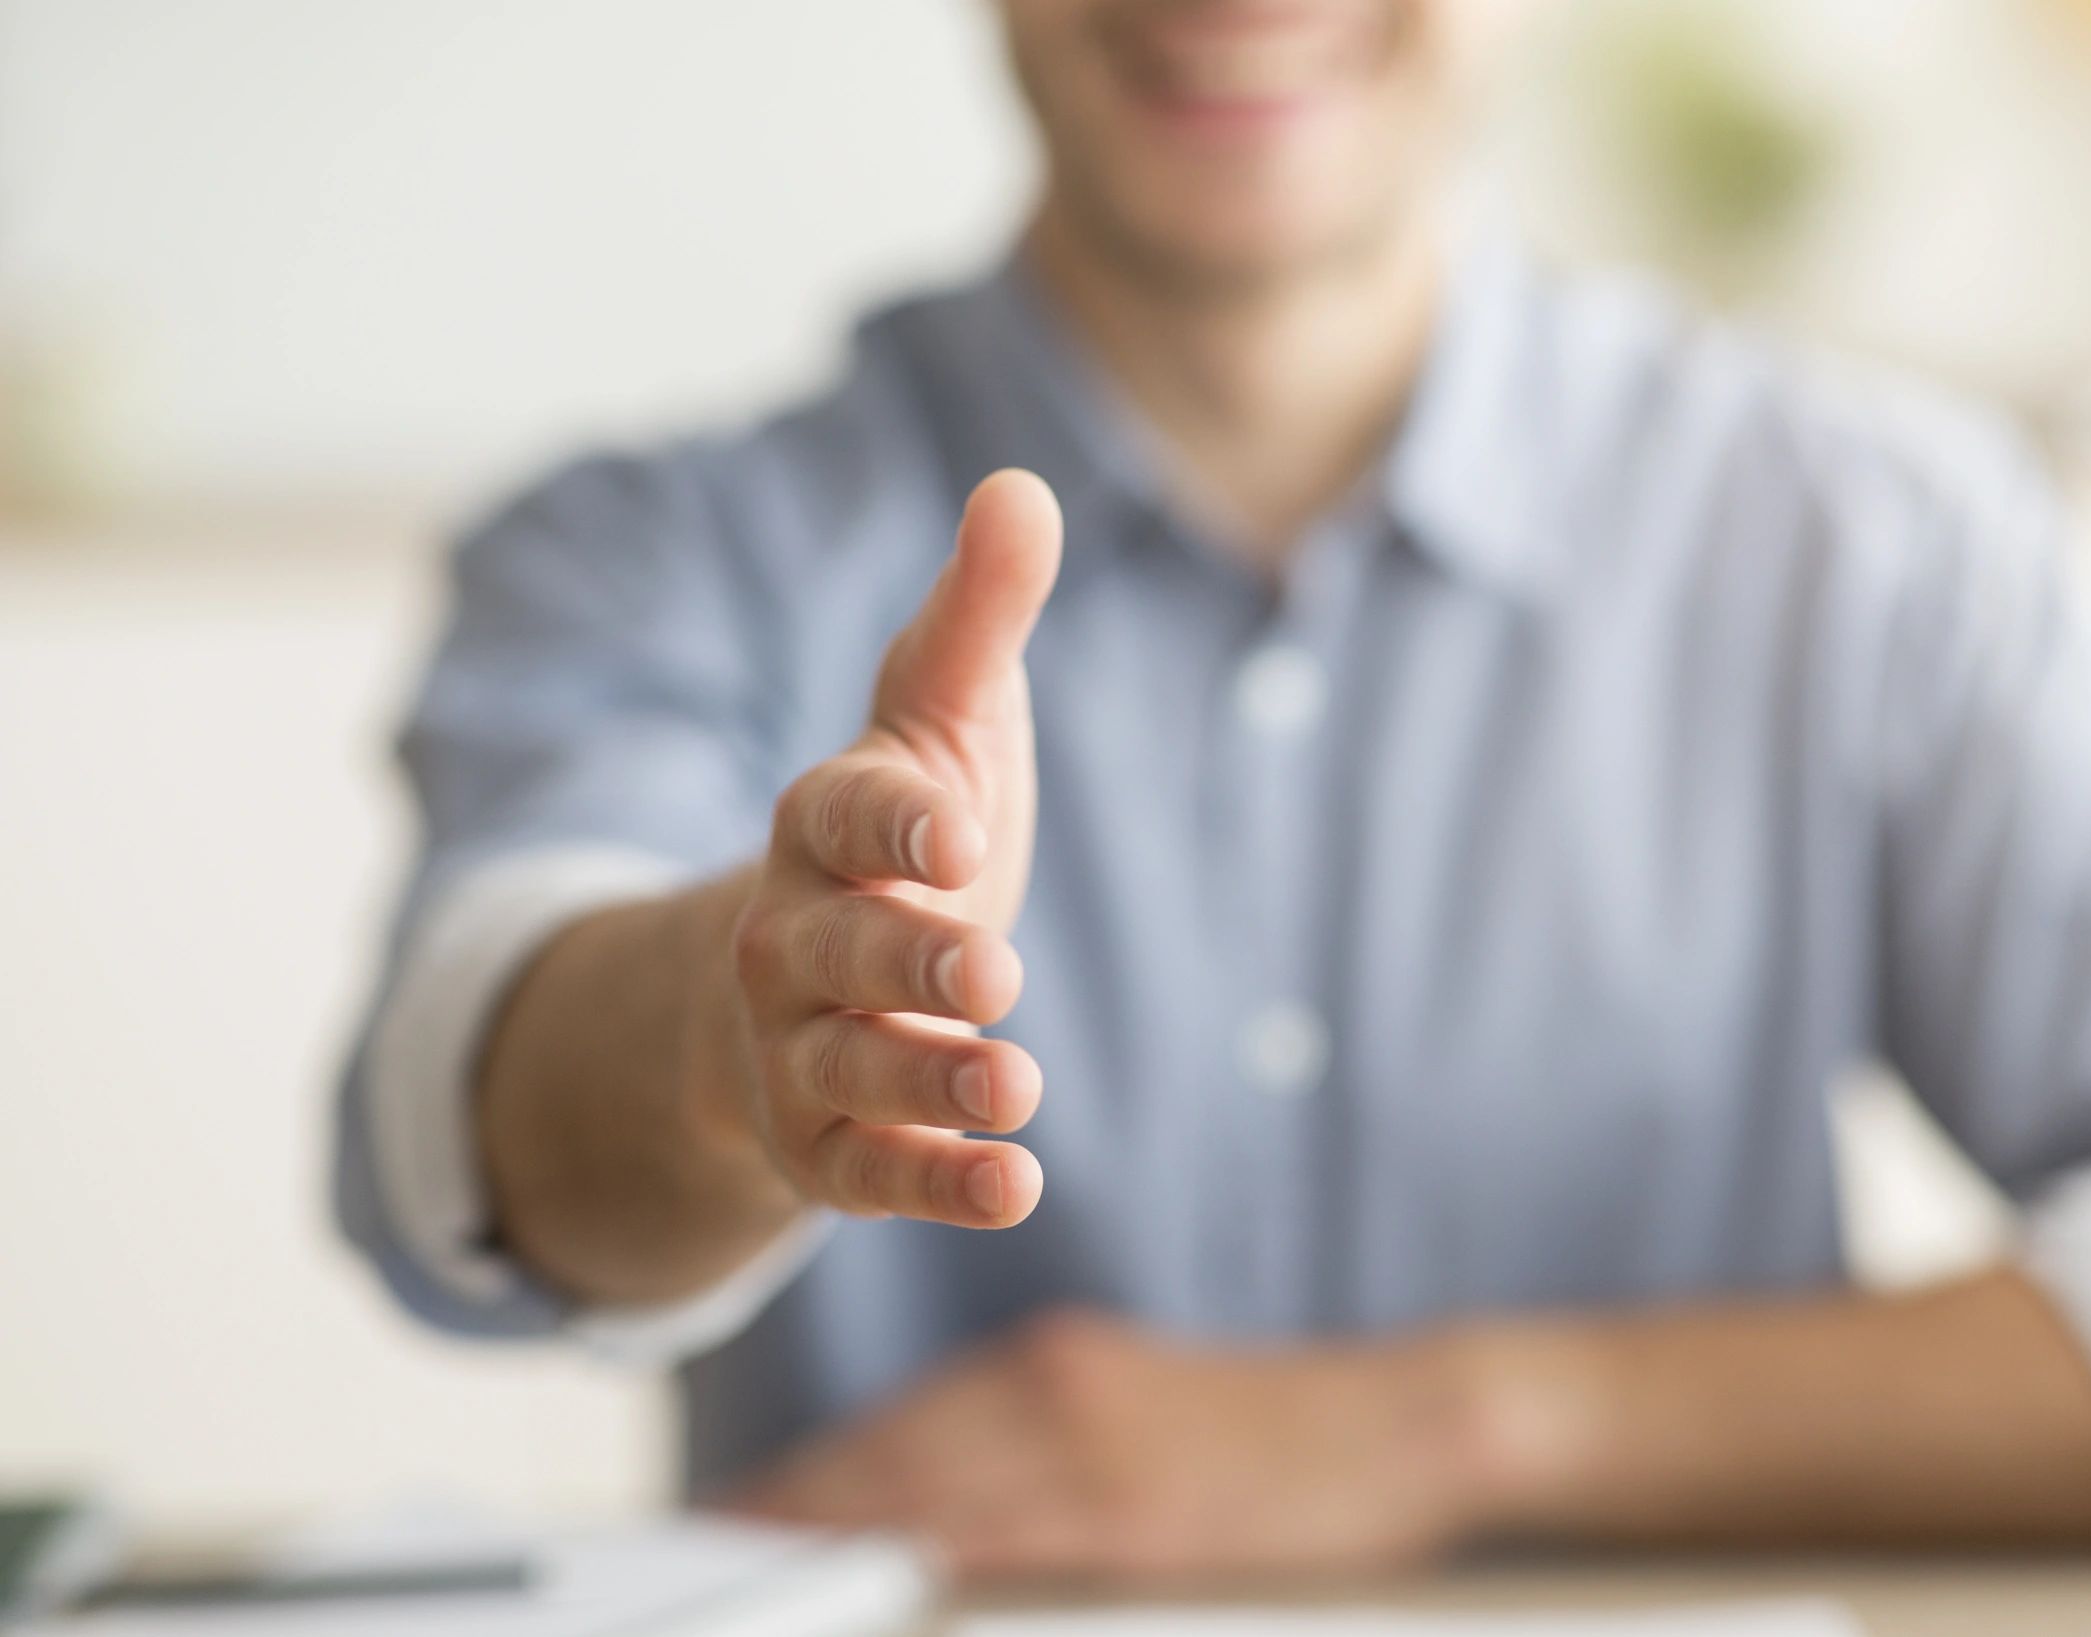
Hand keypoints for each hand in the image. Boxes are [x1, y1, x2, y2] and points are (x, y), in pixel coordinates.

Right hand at [714, 470, 1062, 1228]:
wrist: (807, 984)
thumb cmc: (899, 835)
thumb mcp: (938, 721)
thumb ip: (977, 617)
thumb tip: (1022, 486)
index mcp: (822, 825)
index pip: (842, 815)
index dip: (895, 824)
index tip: (958, 832)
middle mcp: (793, 939)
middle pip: (837, 952)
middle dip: (909, 962)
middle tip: (994, 970)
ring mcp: (801, 1049)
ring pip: (851, 1068)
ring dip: (929, 1079)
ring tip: (1016, 1083)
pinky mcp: (831, 1147)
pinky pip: (873, 1172)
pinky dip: (937, 1182)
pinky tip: (1016, 1189)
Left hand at [723, 1311, 1492, 1586]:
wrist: (1404, 1417)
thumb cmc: (1272, 1430)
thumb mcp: (1140, 1406)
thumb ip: (1041, 1440)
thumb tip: (939, 1495)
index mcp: (1052, 1365)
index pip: (901, 1424)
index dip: (808, 1470)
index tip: (728, 1511)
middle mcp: (1055, 1391)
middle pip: (892, 1454)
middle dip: (791, 1501)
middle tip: (699, 1539)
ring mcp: (1097, 1449)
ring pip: (931, 1487)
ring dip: (830, 1524)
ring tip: (746, 1556)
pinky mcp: (1143, 1509)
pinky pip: (1014, 1532)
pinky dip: (933, 1548)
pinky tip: (884, 1568)